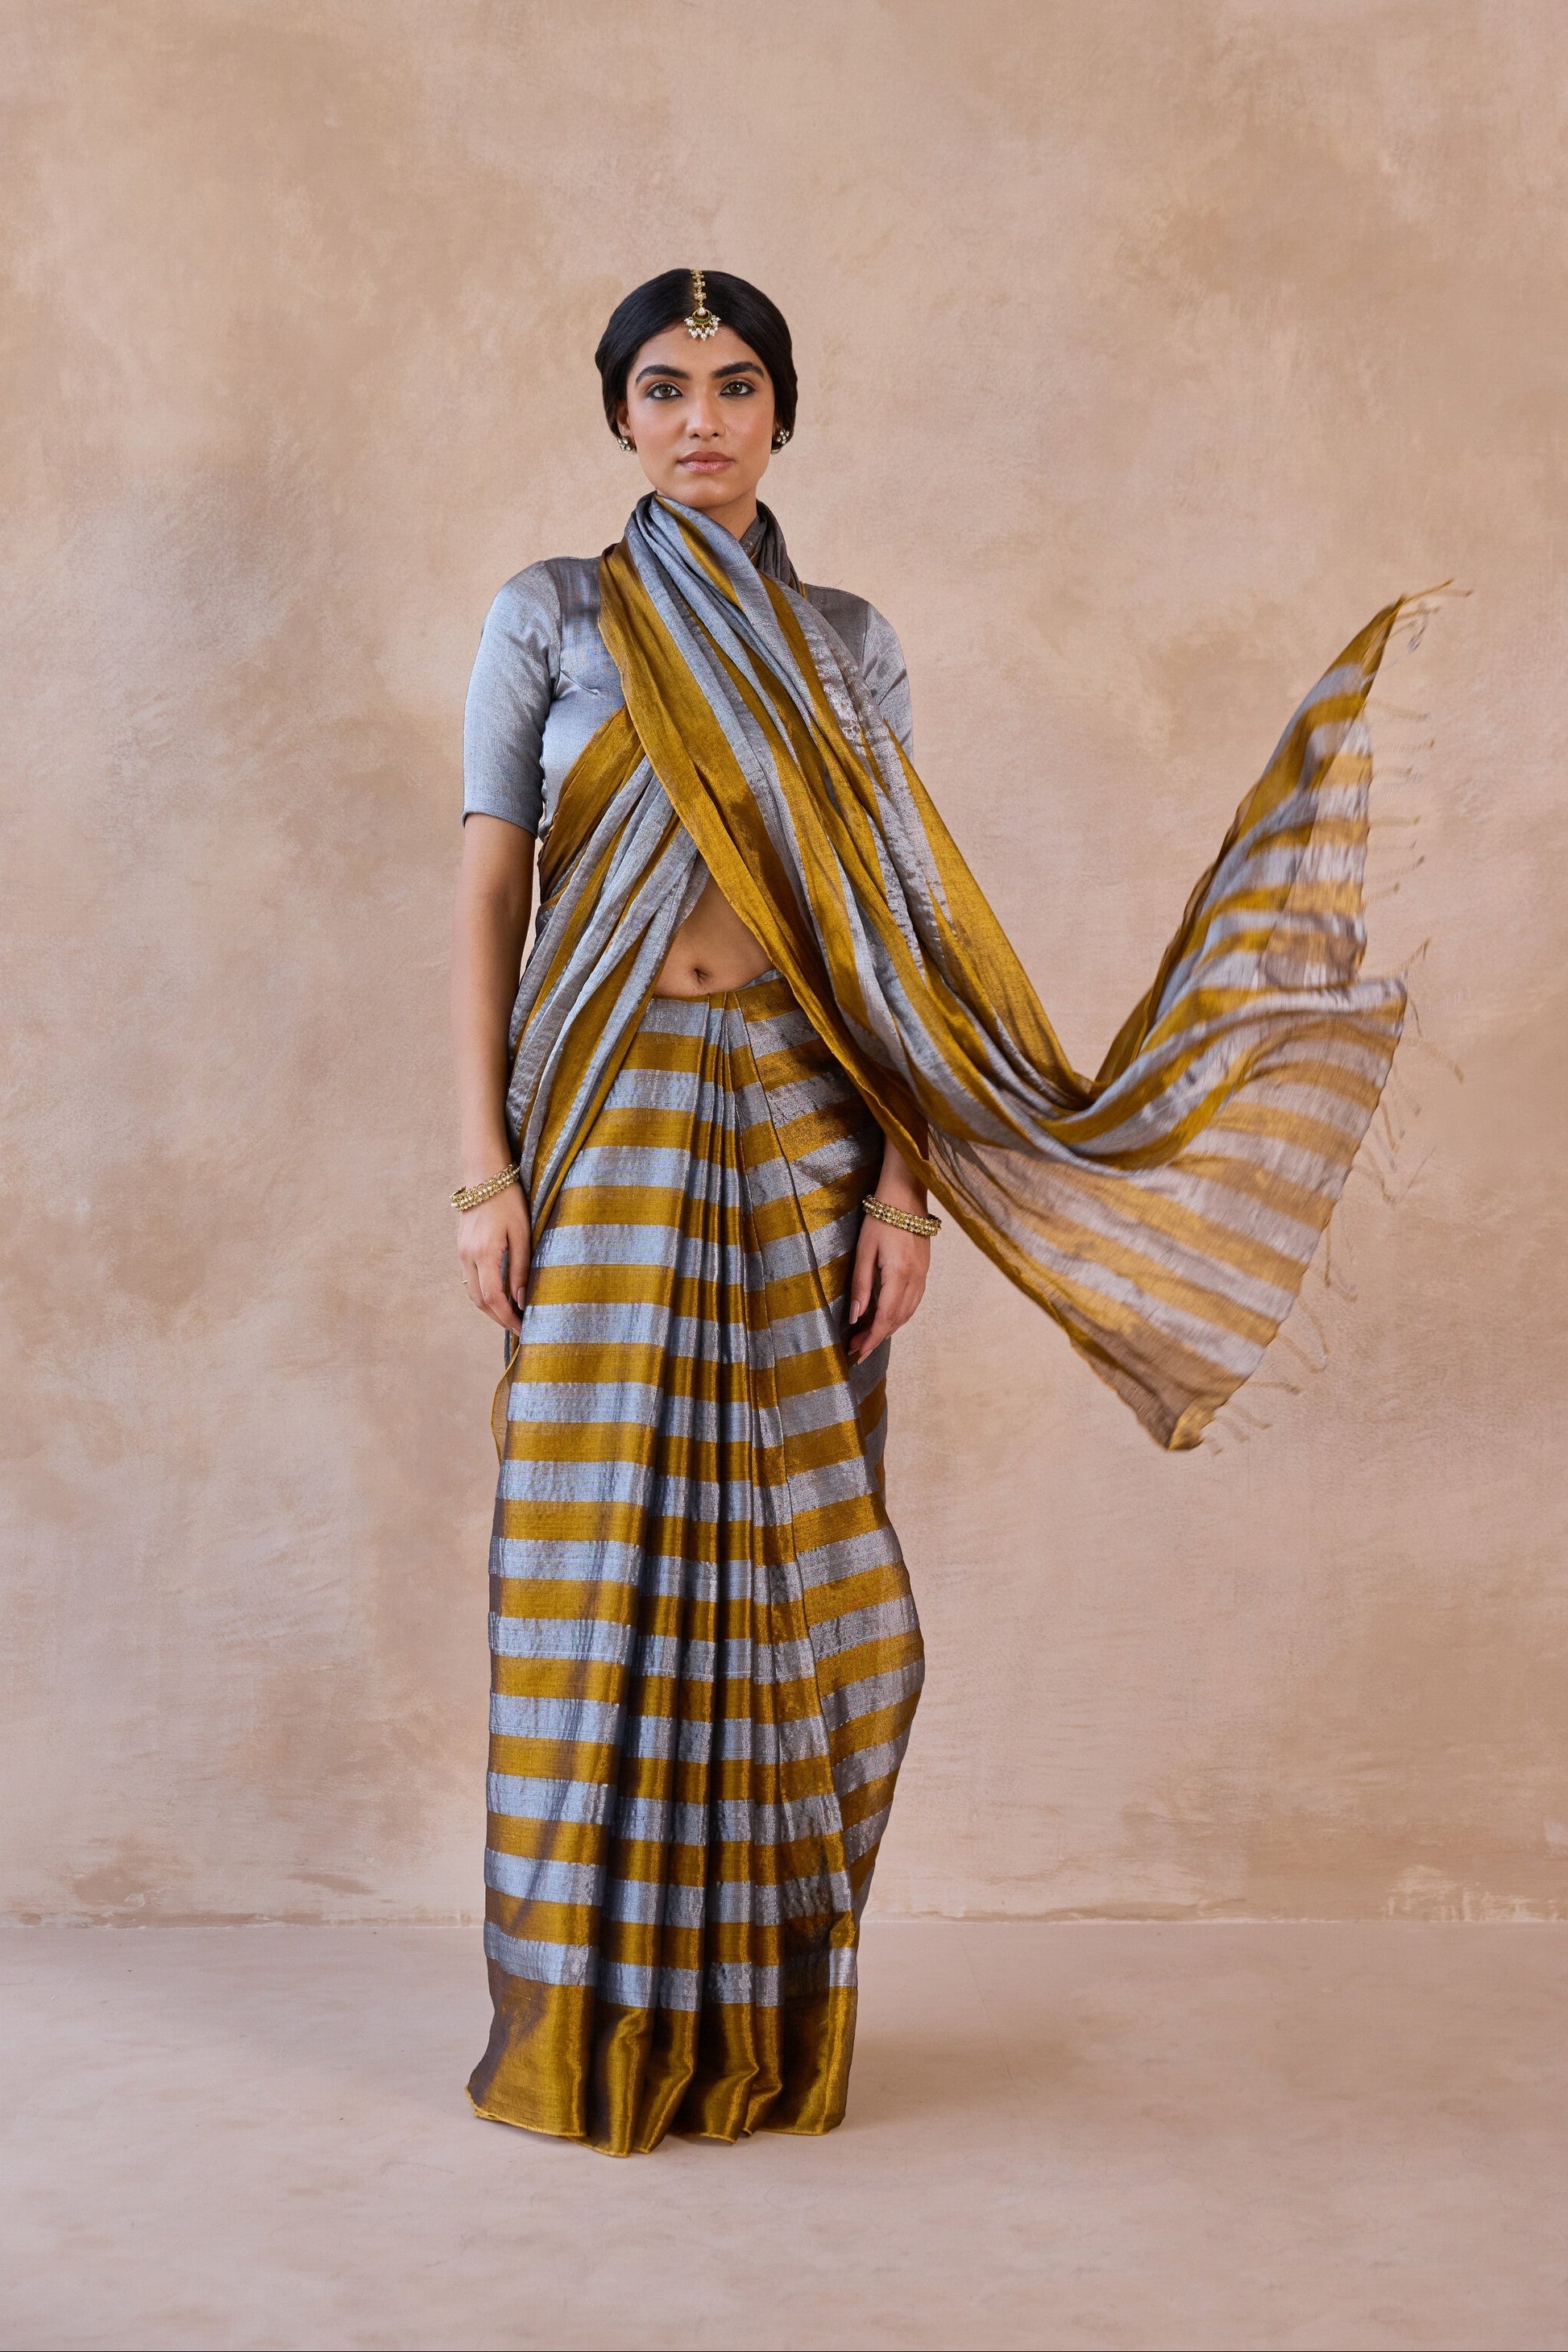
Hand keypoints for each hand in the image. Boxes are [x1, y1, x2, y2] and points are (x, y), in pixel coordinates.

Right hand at [457, 1185, 530, 1335]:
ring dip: (490, 1308)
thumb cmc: (509, 1201)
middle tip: (519, 1328)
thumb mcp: (522, 1234)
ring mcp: (461, 1253)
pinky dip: (483, 1293)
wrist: (484, 1176)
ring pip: (472, 1292)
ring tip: (511, 1316)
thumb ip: (521, 1268)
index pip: (493, 1297)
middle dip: (499, 1318)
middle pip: (479, 1300)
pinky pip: (470, 1280)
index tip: (522, 1328)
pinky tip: (499, 1296)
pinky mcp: (461, 1249)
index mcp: (484, 1253)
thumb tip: (520, 1299)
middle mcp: (467, 1256)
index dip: (507, 1317)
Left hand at [846, 1214, 928, 1364]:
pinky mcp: (924, 1270)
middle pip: (897, 1319)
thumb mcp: (863, 1251)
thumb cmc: (879, 1219)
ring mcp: (923, 1275)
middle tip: (856, 1347)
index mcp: (898, 1275)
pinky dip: (900, 1316)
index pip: (885, 1317)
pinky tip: (887, 1317)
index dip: (872, 1338)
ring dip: (889, 1328)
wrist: (905, 1196)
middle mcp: (915, 1279)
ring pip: (908, 1313)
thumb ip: (861, 1285)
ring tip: (868, 1337)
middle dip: (877, 1337)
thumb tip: (856, 1317)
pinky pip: (914, 1302)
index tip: (857, 1352)